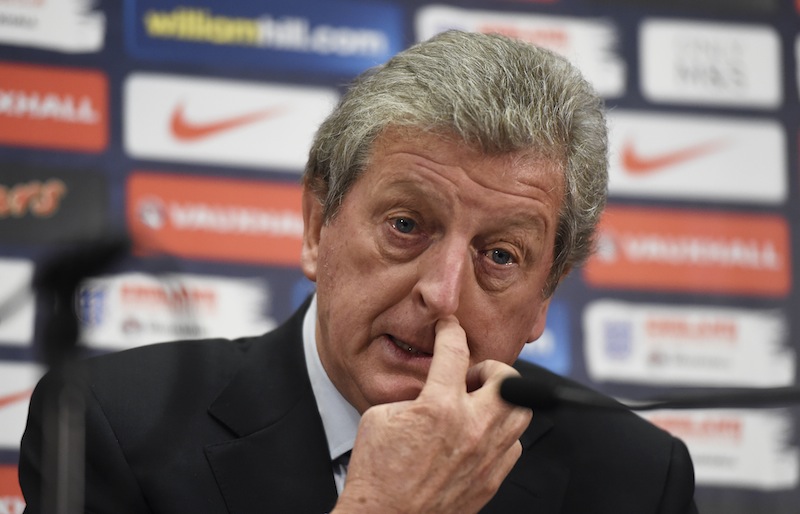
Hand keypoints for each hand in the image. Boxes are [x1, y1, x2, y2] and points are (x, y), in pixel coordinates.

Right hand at [332, 316, 532, 513]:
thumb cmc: (376, 473)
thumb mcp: (381, 416)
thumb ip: (413, 394)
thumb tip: (430, 386)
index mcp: (438, 408)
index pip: (455, 351)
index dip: (451, 331)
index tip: (450, 328)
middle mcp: (470, 429)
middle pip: (508, 379)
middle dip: (491, 368)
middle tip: (472, 375)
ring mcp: (485, 456)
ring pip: (521, 412)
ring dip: (503, 400)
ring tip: (480, 403)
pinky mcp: (491, 479)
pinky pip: (514, 445)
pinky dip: (501, 433)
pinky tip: (480, 434)